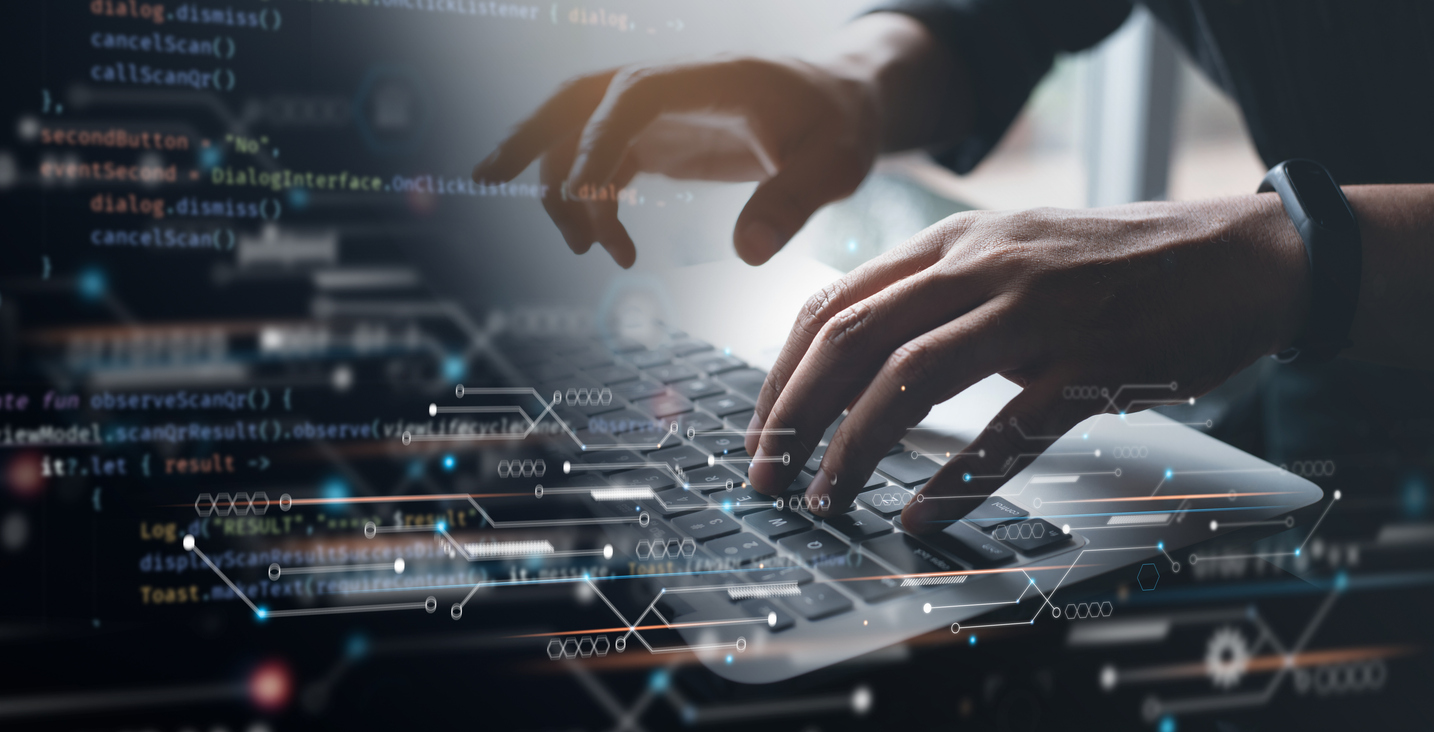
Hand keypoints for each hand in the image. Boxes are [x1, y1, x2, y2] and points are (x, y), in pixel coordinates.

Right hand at [471, 56, 879, 267]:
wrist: (844, 102)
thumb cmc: (842, 125)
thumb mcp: (838, 163)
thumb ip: (796, 201)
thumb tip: (748, 254)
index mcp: (710, 78)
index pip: (633, 96)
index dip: (599, 139)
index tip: (586, 195)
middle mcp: (670, 88)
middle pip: (578, 97)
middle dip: (529, 134)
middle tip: (485, 178)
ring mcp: (657, 112)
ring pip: (578, 132)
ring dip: (560, 184)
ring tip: (586, 250)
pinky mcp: (657, 139)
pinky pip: (601, 163)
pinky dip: (592, 203)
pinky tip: (610, 249)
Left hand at [743, 196, 1311, 532]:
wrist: (1235, 259)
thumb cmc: (1112, 267)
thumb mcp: (1007, 252)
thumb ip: (935, 292)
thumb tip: (855, 356)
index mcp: (952, 243)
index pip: (833, 305)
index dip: (781, 375)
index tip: (760, 431)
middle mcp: (983, 267)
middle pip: (853, 340)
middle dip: (793, 416)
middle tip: (767, 475)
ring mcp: (1037, 313)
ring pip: (912, 379)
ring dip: (854, 447)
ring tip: (826, 499)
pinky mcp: (1091, 365)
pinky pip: (1009, 430)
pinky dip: (955, 480)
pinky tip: (920, 515)